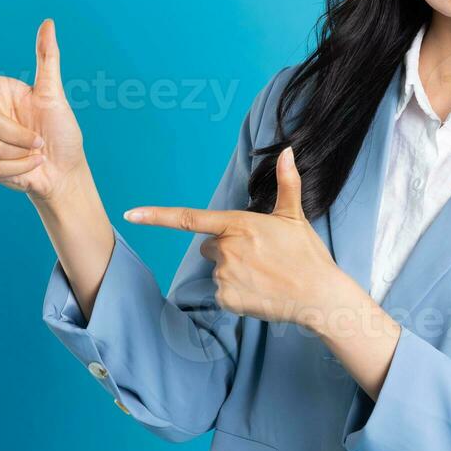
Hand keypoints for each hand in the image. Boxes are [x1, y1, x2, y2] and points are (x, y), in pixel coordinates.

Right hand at [0, 19, 85, 201]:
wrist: (63, 170)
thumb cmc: (61, 130)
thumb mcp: (54, 94)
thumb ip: (47, 59)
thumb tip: (48, 22)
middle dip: (19, 134)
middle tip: (38, 140)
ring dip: (20, 154)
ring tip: (34, 154)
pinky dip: (17, 169)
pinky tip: (28, 168)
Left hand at [122, 145, 352, 326]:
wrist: (319, 295)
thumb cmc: (307, 254)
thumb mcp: (295, 216)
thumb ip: (287, 182)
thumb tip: (287, 151)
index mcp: (238, 224)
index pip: (188, 218)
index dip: (156, 216)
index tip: (131, 213)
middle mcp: (226, 249)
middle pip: (209, 246)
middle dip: (227, 249)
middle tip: (259, 256)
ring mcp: (224, 275)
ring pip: (218, 269)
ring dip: (234, 271)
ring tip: (265, 275)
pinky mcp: (227, 299)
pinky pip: (223, 292)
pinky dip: (238, 293)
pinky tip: (261, 292)